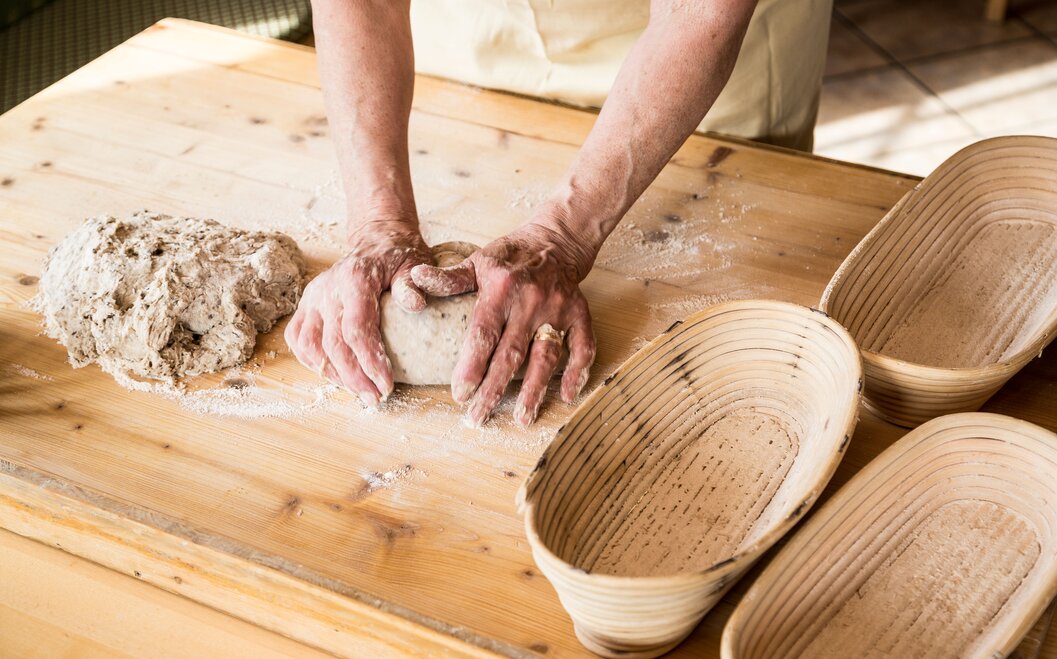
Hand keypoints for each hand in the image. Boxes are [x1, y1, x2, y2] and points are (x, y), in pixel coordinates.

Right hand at [285, 220, 430, 406]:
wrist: (377, 242)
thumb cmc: (399, 258)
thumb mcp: (415, 265)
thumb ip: (413, 284)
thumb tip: (416, 304)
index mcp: (354, 279)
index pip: (356, 330)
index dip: (370, 363)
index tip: (387, 386)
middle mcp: (327, 289)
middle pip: (332, 345)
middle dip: (354, 378)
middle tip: (375, 399)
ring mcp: (312, 298)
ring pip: (309, 346)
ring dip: (332, 374)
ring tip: (357, 391)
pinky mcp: (306, 305)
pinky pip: (298, 339)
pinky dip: (312, 361)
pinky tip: (335, 375)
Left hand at [411, 215, 596, 426]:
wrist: (555, 241)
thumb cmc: (509, 257)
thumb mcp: (477, 261)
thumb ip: (449, 278)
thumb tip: (415, 279)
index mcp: (501, 288)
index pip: (484, 333)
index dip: (472, 365)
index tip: (460, 394)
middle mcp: (531, 301)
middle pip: (511, 353)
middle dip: (494, 388)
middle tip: (478, 417)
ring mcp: (558, 310)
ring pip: (546, 356)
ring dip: (534, 390)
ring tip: (521, 418)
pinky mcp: (579, 315)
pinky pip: (583, 346)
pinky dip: (577, 371)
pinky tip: (567, 395)